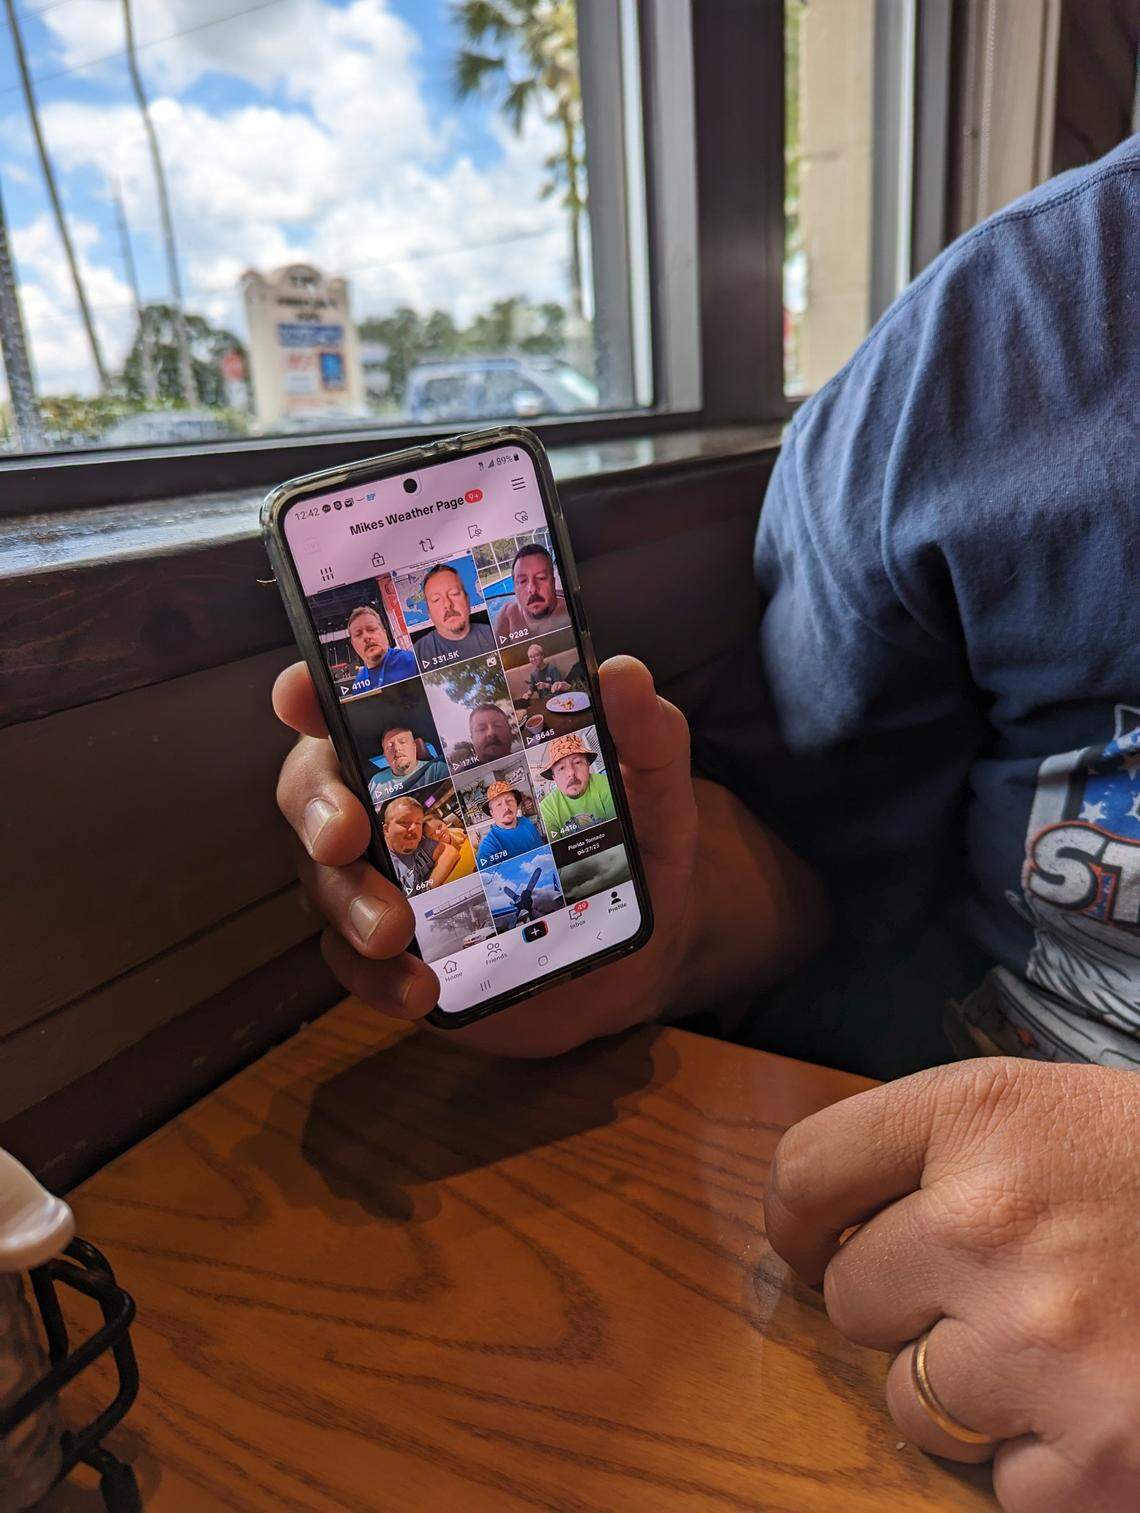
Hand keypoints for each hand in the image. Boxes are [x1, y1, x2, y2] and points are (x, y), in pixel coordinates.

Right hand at [272, 655, 698, 1054]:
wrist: (642, 959)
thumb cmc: (634, 850)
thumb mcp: (653, 791)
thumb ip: (645, 733)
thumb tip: (622, 673)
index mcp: (442, 747)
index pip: (358, 706)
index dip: (312, 695)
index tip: (299, 697)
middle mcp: (399, 804)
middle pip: (315, 791)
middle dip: (318, 809)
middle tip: (346, 836)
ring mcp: (390, 882)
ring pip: (325, 882)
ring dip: (348, 905)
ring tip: (394, 932)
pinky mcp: (398, 954)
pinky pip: (354, 966)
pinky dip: (374, 979)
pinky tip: (417, 989)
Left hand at [765, 1058, 1139, 1510]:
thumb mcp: (1044, 1110)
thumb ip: (931, 1152)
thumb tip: (818, 1228)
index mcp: (978, 1114)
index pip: (806, 1172)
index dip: (797, 1217)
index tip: (814, 1238)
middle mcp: (992, 1220)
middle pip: (847, 1299)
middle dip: (903, 1304)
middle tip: (988, 1288)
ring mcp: (1044, 1342)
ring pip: (912, 1404)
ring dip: (967, 1392)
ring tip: (1052, 1347)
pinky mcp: (1100, 1455)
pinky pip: (997, 1486)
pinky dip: (1041, 1464)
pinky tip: (1099, 1404)